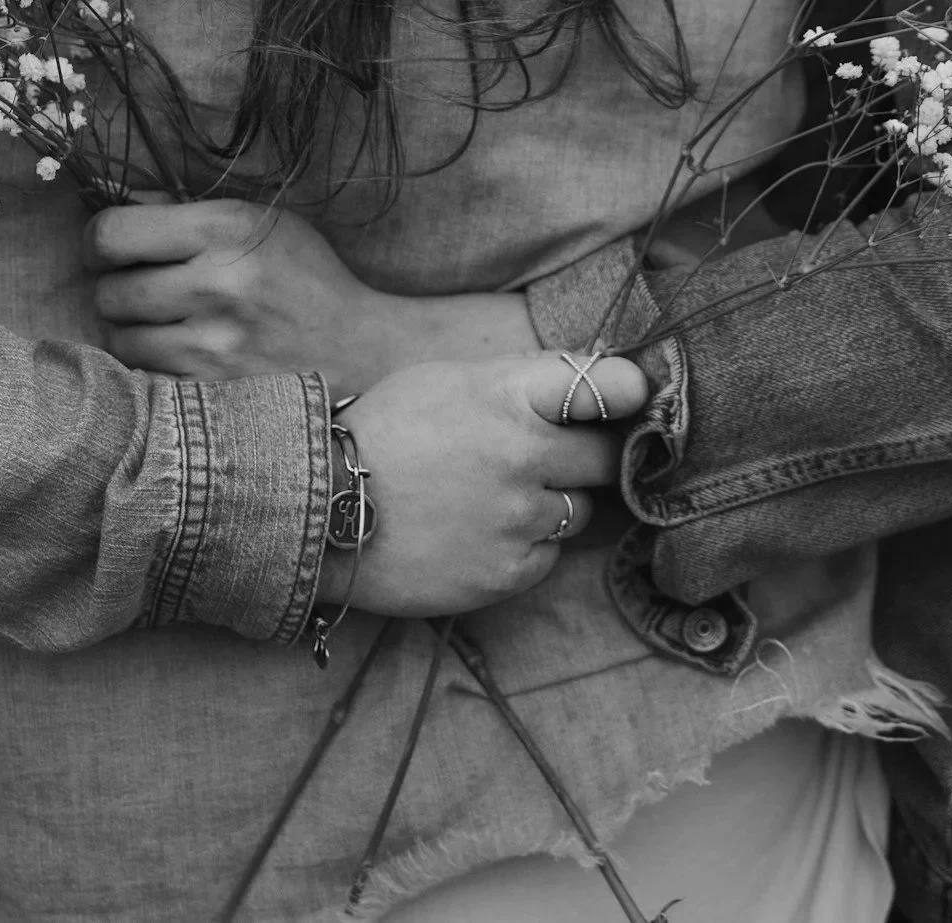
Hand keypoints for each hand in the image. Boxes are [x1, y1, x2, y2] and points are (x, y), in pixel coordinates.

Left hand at [86, 200, 537, 395]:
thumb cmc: (304, 278)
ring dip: (132, 332)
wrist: (361, 349)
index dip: (99, 243)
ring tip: (163, 325)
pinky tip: (182, 356)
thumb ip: (187, 213)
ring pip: (120, 339)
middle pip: (108, 291)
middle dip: (117, 289)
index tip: (112, 251)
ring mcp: (215, 344)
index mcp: (225, 228)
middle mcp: (216, 283)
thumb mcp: (260, 222)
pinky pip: (146, 377)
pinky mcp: (215, 391)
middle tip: (143, 290)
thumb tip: (114, 201)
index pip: (110, 234)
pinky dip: (154, 368)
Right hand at [324, 351, 649, 616]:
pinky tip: (479, 532)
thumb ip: (519, 380)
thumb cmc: (381, 434)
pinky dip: (526, 546)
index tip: (633, 398)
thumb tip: (588, 380)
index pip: (606, 384)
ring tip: (494, 498)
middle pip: (605, 457)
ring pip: (577, 510)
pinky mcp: (508, 572)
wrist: (318, 511)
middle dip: (588, 455)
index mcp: (508, 395)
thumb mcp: (446, 380)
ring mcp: (519, 518)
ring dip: (552, 503)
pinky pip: (548, 555)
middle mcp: (524, 455)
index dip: (628, 391)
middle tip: (550, 457)